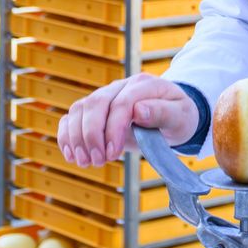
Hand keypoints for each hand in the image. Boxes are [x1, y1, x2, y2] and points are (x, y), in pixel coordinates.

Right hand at [57, 73, 199, 167]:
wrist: (173, 117)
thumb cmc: (179, 117)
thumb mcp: (181, 116)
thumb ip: (163, 112)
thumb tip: (139, 110)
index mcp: (144, 85)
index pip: (121, 103)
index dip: (113, 129)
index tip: (113, 153)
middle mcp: (121, 86)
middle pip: (95, 103)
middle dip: (92, 135)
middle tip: (97, 161)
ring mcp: (106, 96)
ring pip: (80, 109)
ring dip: (77, 138)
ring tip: (86, 162)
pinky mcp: (95, 109)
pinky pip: (72, 116)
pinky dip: (67, 135)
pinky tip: (72, 155)